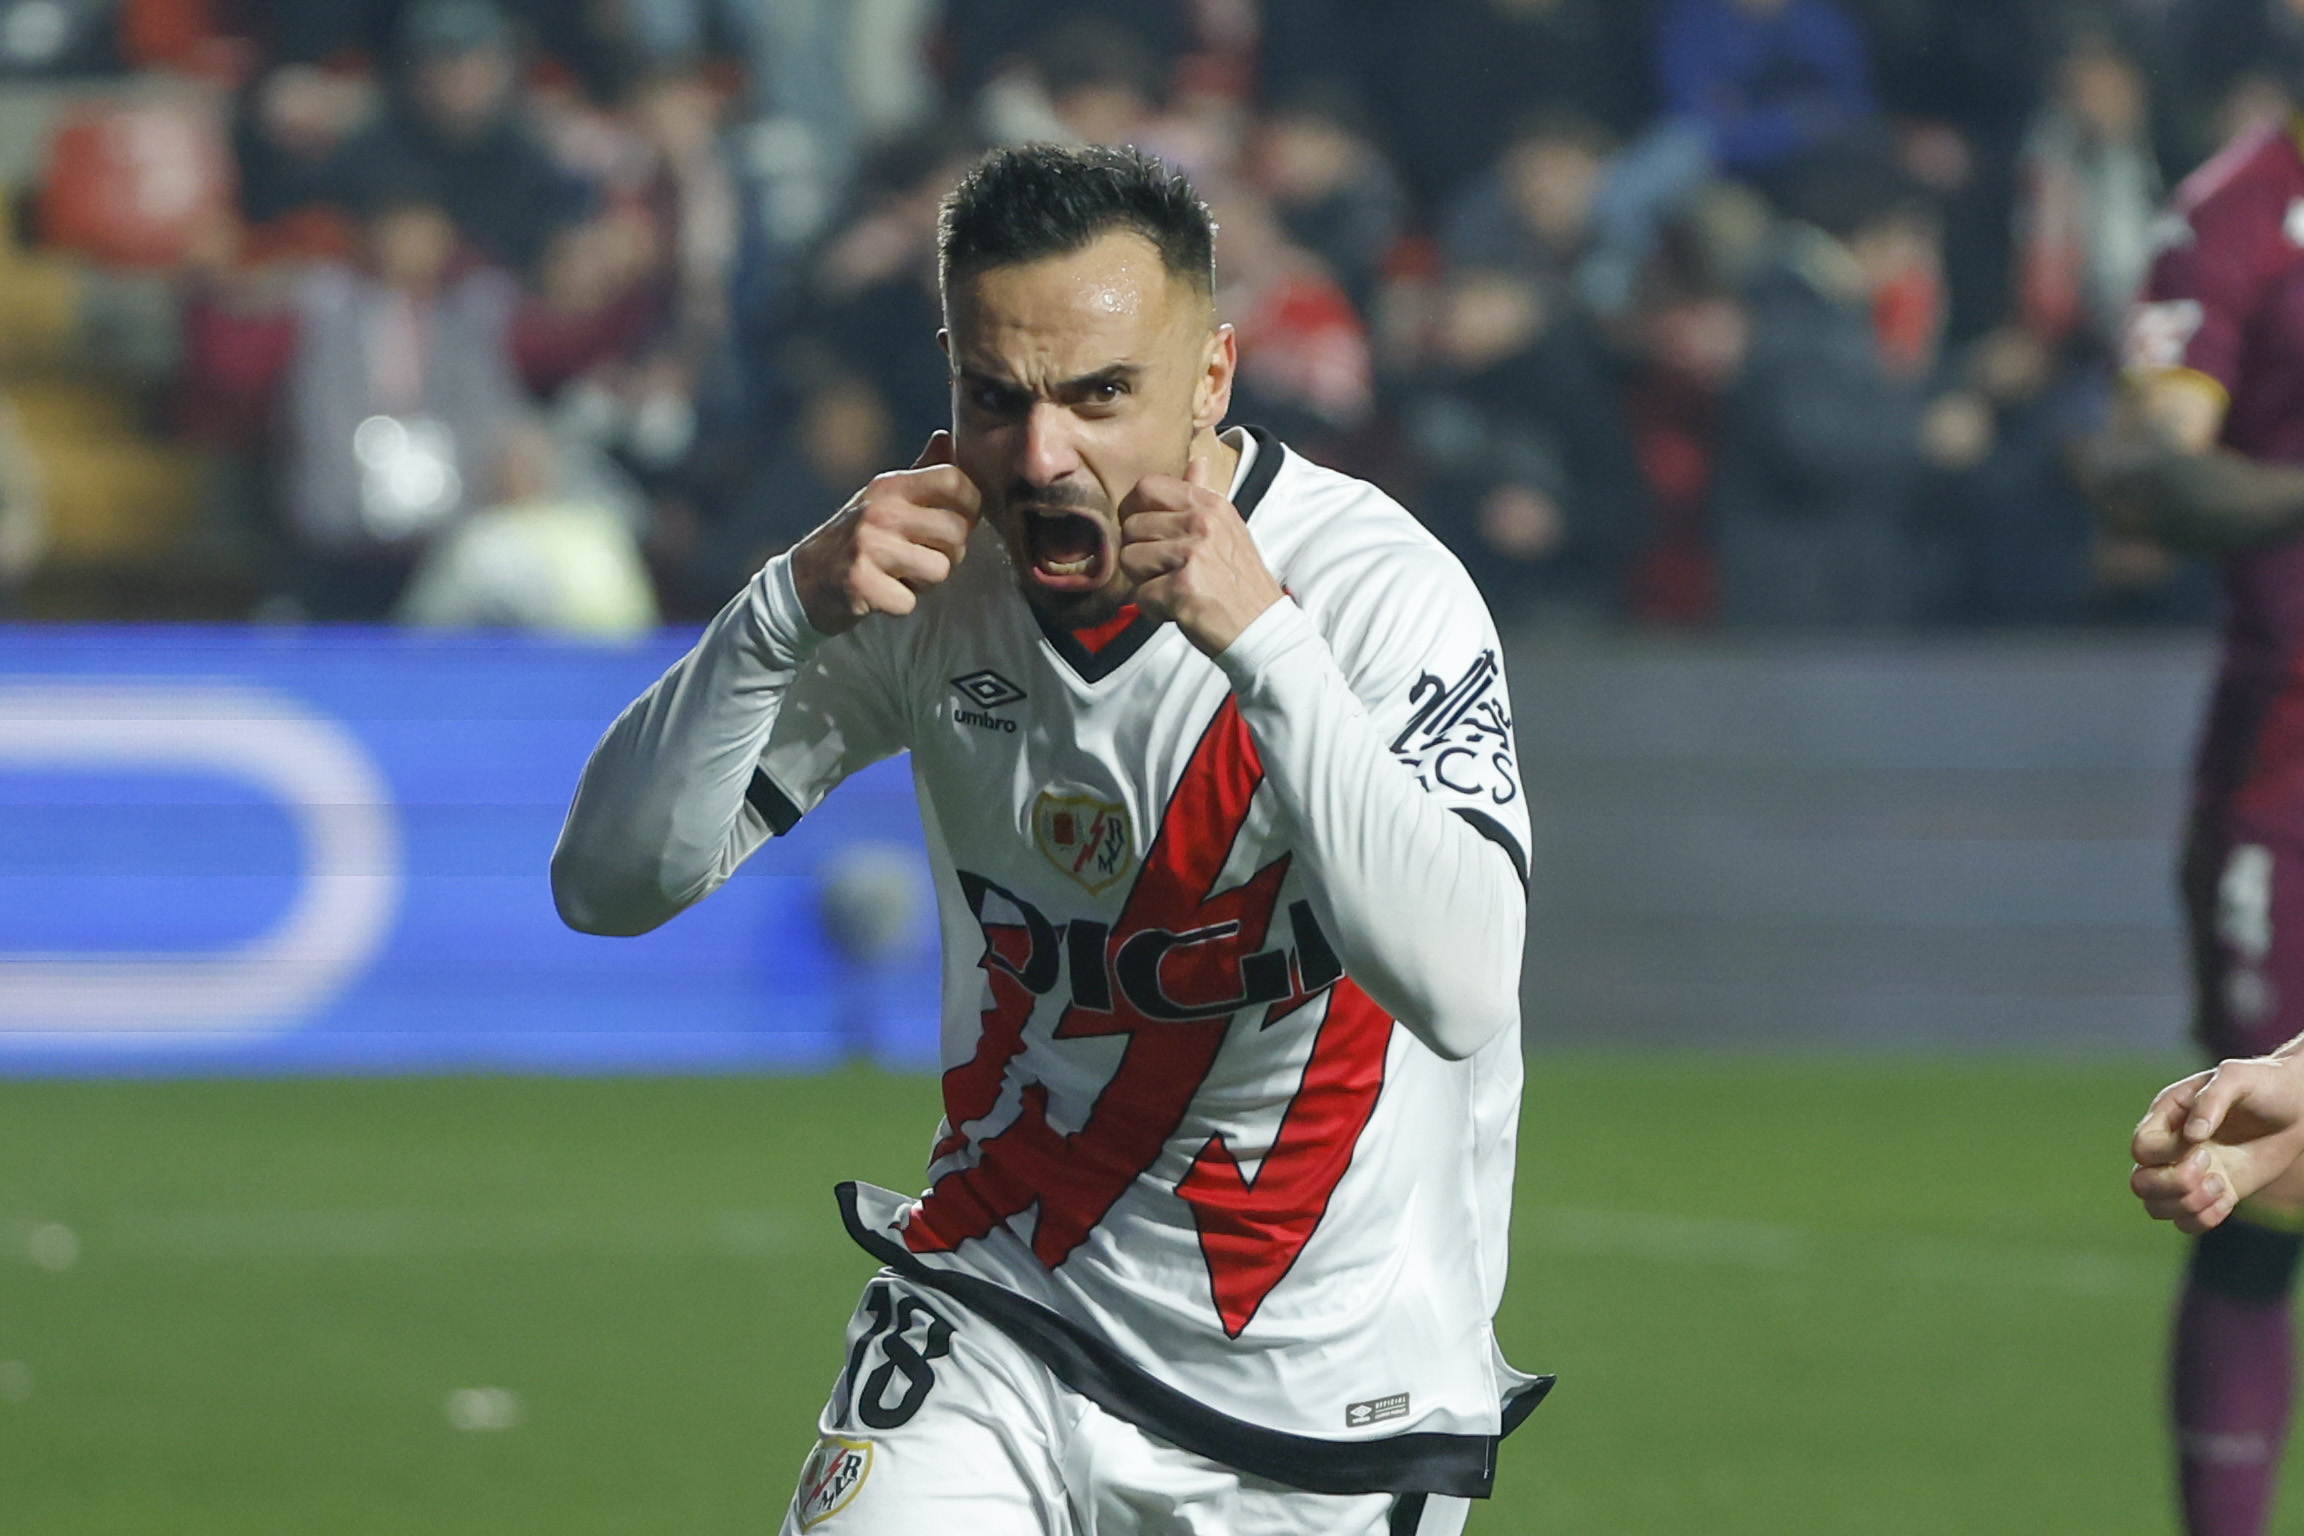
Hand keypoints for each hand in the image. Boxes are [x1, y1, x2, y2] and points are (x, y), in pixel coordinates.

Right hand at [790, 431, 980, 634]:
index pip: (954, 479)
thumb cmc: (857, 536)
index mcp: (890, 486)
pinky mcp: (862, 584)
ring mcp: (869, 547)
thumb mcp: (883, 497)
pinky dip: (902, 603)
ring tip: (902, 574)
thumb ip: (921, 472)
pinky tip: (884, 591)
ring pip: (940, 570)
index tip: (961, 520)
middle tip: (927, 556)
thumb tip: (946, 437)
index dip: (971, 504)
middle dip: (951, 552)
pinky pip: (911, 601)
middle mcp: (881, 511)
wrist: (806, 578)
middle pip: (957, 532)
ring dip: (927, 581)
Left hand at [1118, 455, 1283, 655]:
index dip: (1135, 511)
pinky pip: (1140, 594)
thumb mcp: (1228, 529)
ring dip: (1145, 582)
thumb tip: (1196, 461)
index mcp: (1210, 504)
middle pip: (1131, 526)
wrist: (1263, 629)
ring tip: (1174, 590)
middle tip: (1167, 572)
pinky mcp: (1182, 587)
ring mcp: (1192, 553)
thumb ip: (1202, 496)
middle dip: (1140, 555)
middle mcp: (1201, 523)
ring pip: (1130, 559)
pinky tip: (1179, 610)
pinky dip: (1154, 609)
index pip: (1147, 486)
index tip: (1148, 535)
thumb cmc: (1239, 582)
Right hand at [2131, 1045, 2303, 1232]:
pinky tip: (2228, 1199)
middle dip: (2173, 1186)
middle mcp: (2171, 1148)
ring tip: (2221, 1185)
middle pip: (2140, 1184)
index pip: (2141, 1148)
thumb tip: (2192, 1136)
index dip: (2165, 1155)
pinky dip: (2205, 1219)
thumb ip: (2211, 1100)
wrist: (2297, 1105)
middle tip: (2211, 1172)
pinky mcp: (2214, 1192)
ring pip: (2157, 1208)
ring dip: (2189, 1205)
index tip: (2201, 1145)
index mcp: (2166, 1117)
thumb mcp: (2236, 1077)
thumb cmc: (2264, 1083)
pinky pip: (2188, 1222)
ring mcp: (2191, 1173)